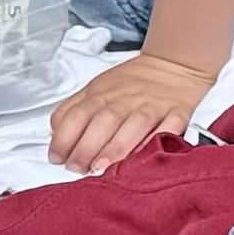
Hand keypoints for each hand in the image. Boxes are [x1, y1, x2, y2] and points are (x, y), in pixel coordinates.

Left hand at [52, 48, 218, 174]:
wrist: (172, 66)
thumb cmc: (129, 84)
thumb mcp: (94, 90)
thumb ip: (72, 112)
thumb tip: (55, 138)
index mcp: (101, 93)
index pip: (77, 114)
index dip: (64, 138)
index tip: (58, 158)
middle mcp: (125, 99)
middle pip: (103, 121)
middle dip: (86, 148)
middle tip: (78, 168)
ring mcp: (153, 105)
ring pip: (134, 124)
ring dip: (116, 147)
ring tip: (101, 167)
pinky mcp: (178, 111)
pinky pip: (170, 126)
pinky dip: (159, 139)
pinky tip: (145, 155)